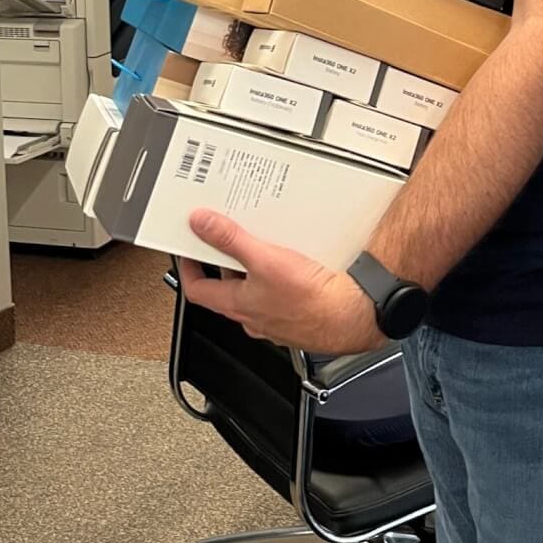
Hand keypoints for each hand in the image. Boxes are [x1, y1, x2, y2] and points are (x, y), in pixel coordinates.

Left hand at [177, 210, 382, 352]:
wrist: (354, 314)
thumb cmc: (312, 300)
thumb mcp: (264, 260)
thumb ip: (230, 240)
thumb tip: (201, 224)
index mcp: (238, 305)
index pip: (198, 290)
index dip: (189, 268)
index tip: (188, 251)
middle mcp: (254, 316)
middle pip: (227, 289)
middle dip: (224, 263)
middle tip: (224, 240)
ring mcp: (277, 318)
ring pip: (256, 292)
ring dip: (255, 271)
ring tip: (262, 246)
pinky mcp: (300, 315)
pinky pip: (282, 294)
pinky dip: (281, 278)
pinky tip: (295, 262)